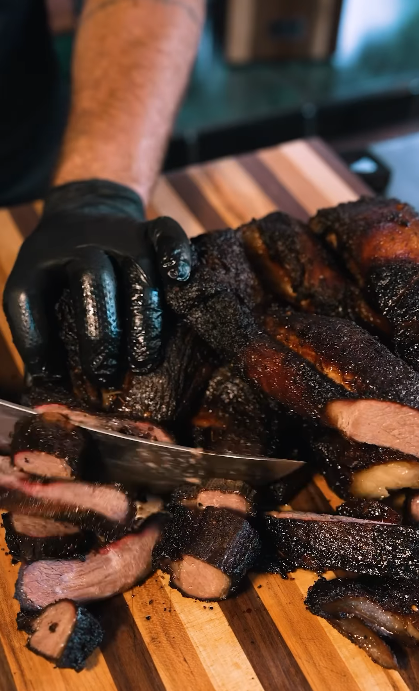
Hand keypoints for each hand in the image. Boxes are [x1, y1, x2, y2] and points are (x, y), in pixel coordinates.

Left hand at [4, 180, 190, 387]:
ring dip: (144, 317)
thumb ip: (40, 336)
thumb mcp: (37, 290)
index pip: (26, 295)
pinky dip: (176, 254)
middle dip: (101, 334)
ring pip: (139, 267)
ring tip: (144, 362)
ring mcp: (118, 232)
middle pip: (92, 280)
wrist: (86, 209)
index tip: (50, 376)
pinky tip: (179, 280)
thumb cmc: (61, 272)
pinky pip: (168, 234)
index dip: (34, 339)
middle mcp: (78, 242)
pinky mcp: (149, 228)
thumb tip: (48, 395)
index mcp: (37, 259)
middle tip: (105, 375)